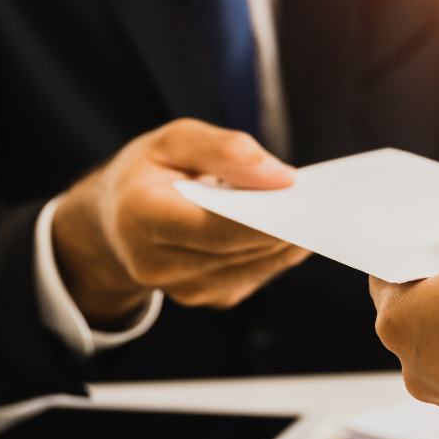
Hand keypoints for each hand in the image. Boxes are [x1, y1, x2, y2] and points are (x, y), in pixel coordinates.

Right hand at [52, 118, 311, 327]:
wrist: (116, 223)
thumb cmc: (146, 175)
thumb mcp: (172, 141)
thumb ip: (224, 149)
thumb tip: (280, 176)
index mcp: (141, 218)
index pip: (216, 225)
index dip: (264, 213)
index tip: (301, 194)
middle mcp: (158, 264)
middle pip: (243, 247)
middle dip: (286, 222)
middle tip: (322, 198)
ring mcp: (186, 289)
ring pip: (258, 264)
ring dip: (288, 237)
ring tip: (309, 207)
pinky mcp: (211, 298)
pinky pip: (258, 273)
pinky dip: (276, 249)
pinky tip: (287, 226)